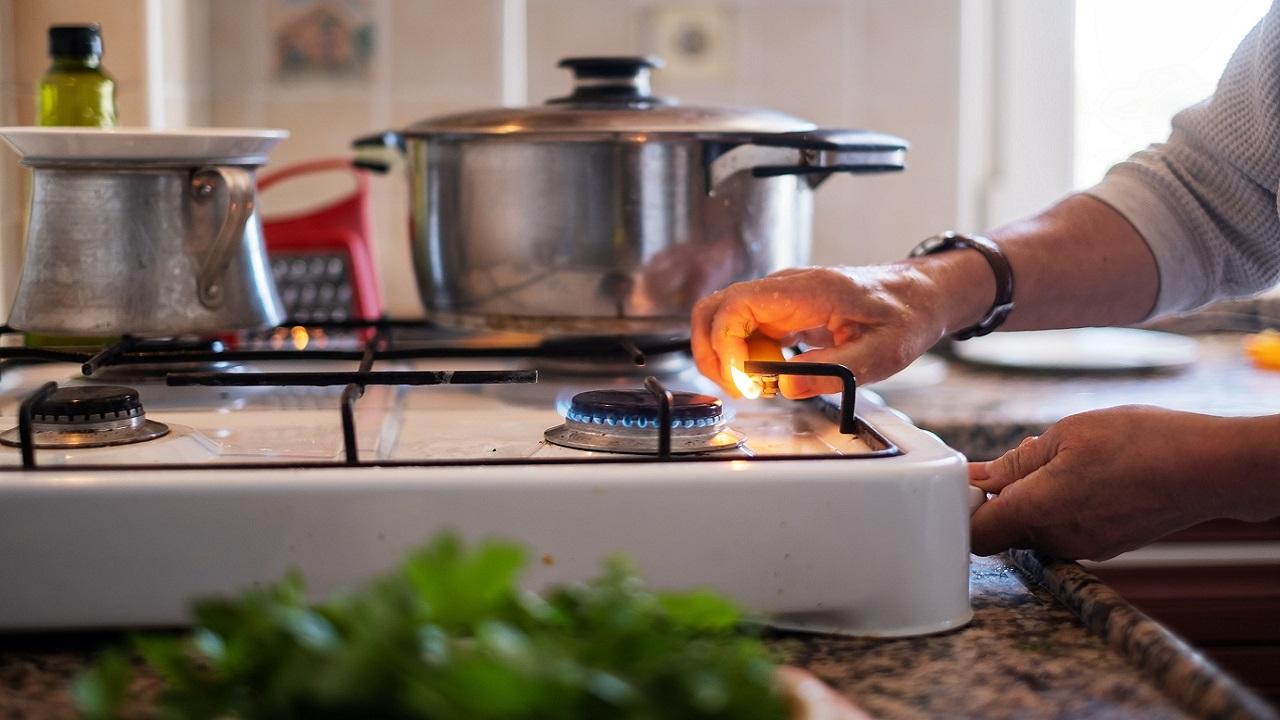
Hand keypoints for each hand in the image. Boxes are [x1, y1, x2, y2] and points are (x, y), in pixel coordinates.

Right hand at [690, 264, 951, 397]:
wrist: (919, 296)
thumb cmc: (904, 316)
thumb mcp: (881, 353)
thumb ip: (834, 371)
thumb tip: (786, 386)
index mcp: (806, 290)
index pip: (736, 306)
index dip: (725, 346)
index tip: (743, 382)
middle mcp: (783, 289)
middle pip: (714, 310)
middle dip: (712, 354)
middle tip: (739, 389)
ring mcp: (778, 299)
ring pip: (722, 321)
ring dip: (724, 358)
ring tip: (754, 387)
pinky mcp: (780, 313)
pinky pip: (742, 331)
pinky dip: (741, 358)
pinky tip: (767, 378)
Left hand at [969, 405, 1237, 559]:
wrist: (1210, 469)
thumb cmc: (1142, 443)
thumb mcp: (1067, 435)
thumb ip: (1017, 462)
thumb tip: (981, 478)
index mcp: (1037, 511)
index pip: (975, 534)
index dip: (964, 509)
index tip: (969, 483)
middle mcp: (1056, 540)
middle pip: (1003, 532)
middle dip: (1000, 501)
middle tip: (1017, 462)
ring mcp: (1083, 547)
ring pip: (1034, 530)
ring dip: (1033, 501)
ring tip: (1061, 463)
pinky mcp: (1105, 546)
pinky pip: (1064, 530)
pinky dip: (1061, 508)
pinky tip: (1086, 478)